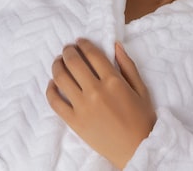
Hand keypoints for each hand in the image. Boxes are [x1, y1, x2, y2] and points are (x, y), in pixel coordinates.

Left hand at [46, 39, 155, 168]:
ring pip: (61, 78)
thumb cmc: (142, 121)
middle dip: (68, 51)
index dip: (83, 44)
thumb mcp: (141, 90)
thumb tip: (115, 46)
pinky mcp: (74, 121)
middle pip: (74, 62)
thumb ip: (128, 66)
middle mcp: (96, 91)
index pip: (92, 54)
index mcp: (113, 81)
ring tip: (58, 62)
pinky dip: (50, 90)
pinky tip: (52, 84)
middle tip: (67, 49)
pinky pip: (55, 102)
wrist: (137, 150)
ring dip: (57, 65)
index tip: (79, 42)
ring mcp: (83, 106)